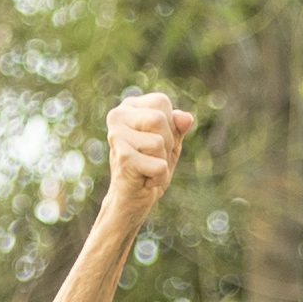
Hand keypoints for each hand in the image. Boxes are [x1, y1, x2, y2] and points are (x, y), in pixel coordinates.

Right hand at [99, 89, 196, 212]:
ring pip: (159, 143)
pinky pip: (159, 165)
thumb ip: (178, 127)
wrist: (130, 199)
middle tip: (152, 156)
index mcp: (128, 107)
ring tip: (147, 168)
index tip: (156, 140)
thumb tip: (186, 118)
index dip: (169, 124)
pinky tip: (144, 180)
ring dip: (161, 161)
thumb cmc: (149, 167)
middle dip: (166, 143)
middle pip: (159, 119)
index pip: (161, 101)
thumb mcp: (169, 143)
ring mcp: (116, 136)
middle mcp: (117, 116)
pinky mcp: (122, 158)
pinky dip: (159, 177)